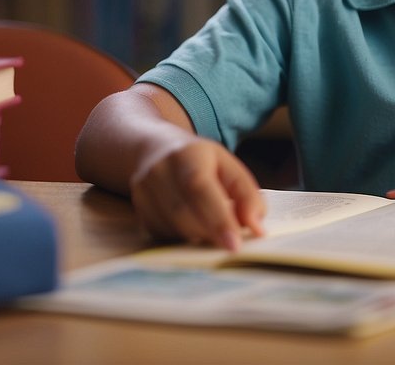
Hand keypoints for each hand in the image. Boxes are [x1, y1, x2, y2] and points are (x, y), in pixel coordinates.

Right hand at [128, 134, 265, 250]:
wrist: (155, 150)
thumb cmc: (200, 161)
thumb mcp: (229, 167)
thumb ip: (247, 196)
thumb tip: (257, 229)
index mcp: (187, 155)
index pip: (199, 188)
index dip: (217, 219)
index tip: (235, 245)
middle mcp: (159, 171)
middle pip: (184, 213)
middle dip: (210, 234)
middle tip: (231, 244)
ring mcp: (143, 191)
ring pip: (172, 228)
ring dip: (198, 237)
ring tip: (213, 231)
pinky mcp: (138, 210)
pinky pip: (162, 234)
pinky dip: (183, 237)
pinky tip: (192, 227)